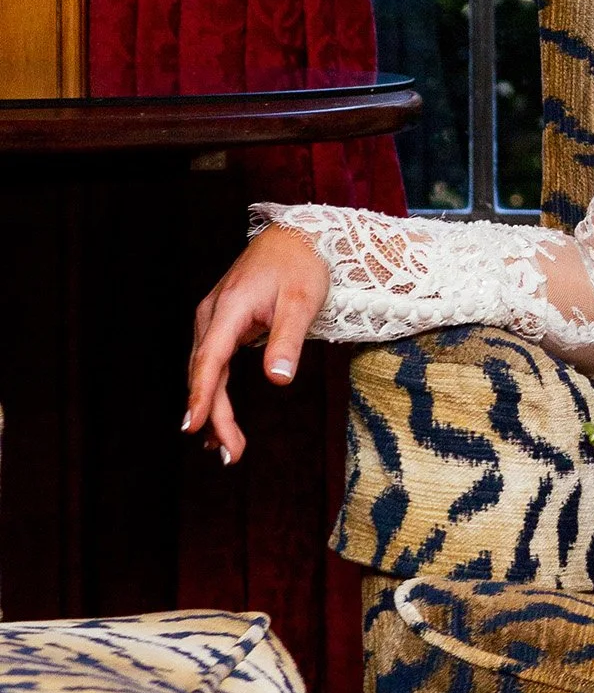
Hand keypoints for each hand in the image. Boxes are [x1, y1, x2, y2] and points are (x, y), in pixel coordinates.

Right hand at [184, 226, 330, 463]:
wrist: (297, 236)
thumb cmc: (301, 266)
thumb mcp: (302, 303)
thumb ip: (287, 342)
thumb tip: (278, 379)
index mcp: (229, 309)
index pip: (210, 360)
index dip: (200, 396)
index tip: (193, 427)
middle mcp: (213, 315)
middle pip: (205, 373)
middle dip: (213, 416)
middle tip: (230, 455)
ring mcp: (214, 319)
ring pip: (207, 371)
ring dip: (213, 410)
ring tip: (226, 449)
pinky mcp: (222, 324)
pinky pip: (213, 364)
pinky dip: (215, 392)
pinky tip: (217, 420)